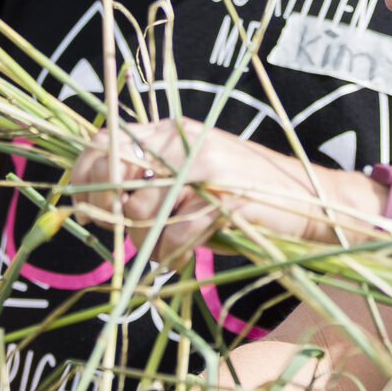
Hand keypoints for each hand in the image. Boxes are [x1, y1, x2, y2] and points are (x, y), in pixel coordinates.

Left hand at [68, 118, 347, 264]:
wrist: (307, 201)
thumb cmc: (241, 198)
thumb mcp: (189, 180)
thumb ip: (148, 185)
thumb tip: (94, 208)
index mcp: (169, 131)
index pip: (104, 142)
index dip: (84, 177)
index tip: (89, 209)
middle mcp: (181, 141)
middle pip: (115, 177)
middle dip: (109, 213)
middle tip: (123, 236)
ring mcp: (203, 167)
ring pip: (142, 212)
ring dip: (146, 242)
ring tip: (164, 250)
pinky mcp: (223, 197)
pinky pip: (175, 235)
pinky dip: (170, 255)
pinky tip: (179, 259)